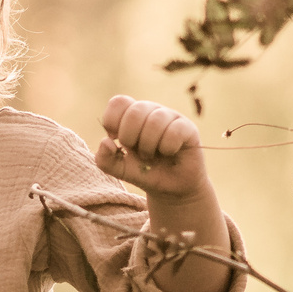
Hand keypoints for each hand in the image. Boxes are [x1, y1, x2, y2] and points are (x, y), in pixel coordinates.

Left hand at [95, 95, 210, 201]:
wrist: (170, 188)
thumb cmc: (144, 172)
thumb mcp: (119, 169)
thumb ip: (104, 159)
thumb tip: (106, 142)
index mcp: (132, 115)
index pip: (118, 103)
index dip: (113, 122)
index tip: (118, 141)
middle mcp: (150, 111)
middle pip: (134, 111)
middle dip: (130, 138)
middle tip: (137, 152)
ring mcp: (170, 117)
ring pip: (155, 120)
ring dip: (148, 146)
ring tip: (151, 156)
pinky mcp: (187, 128)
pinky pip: (174, 131)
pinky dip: (167, 148)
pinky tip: (169, 153)